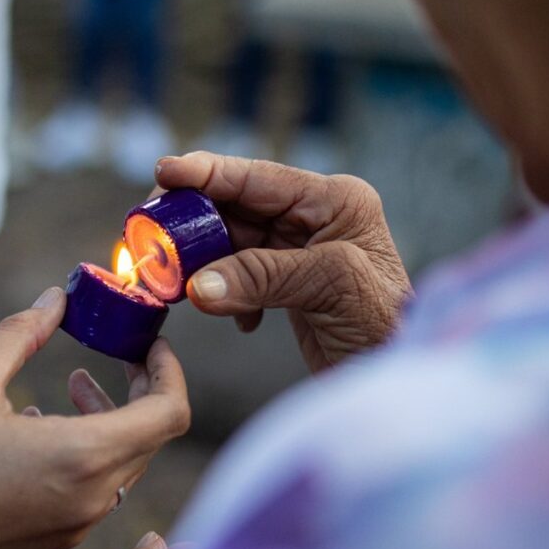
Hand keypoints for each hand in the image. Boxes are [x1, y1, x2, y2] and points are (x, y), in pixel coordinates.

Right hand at [0, 287, 189, 548]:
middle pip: (149, 439)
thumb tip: (54, 299)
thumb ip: (20, 333)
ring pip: (120, 468)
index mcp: (82, 457)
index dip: (168, 372)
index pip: (170, 412)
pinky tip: (35, 435)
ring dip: (106, 424)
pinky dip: (84, 458)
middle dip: (137, 392)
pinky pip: (92, 496)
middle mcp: (91, 501)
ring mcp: (74, 531)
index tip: (149, 346)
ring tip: (67, 390)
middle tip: (106, 361)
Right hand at [155, 151, 412, 371]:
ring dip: (201, 261)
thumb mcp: (328, 288)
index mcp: (335, 200)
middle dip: (192, 222)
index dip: (206, 173)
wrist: (397, 377)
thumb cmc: (384, 327)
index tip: (162, 171)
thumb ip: (262, 278)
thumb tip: (197, 286)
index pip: (258, 177)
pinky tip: (231, 316)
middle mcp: (316, 217)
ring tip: (172, 280)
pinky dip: (222, 290)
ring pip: (231, 242)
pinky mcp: (288, 283)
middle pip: (236, 207)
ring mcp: (300, 250)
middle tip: (150, 235)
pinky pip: (238, 273)